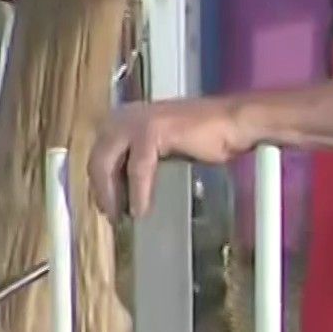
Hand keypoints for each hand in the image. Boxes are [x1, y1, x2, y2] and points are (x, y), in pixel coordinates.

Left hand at [88, 96, 248, 217]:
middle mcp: (124, 115)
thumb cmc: (204, 137)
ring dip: (113, 194)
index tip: (105, 205)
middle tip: (111, 216)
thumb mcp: (160, 148)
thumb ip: (136, 159)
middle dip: (101, 191)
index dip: (99, 183)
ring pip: (109, 163)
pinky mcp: (152, 130)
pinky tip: (141, 209)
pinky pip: (137, 168)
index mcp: (124, 117)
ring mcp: (137, 120)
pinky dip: (138, 191)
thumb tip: (119, 189)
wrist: (235, 122)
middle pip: (97, 159)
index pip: (99, 154)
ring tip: (122, 216)